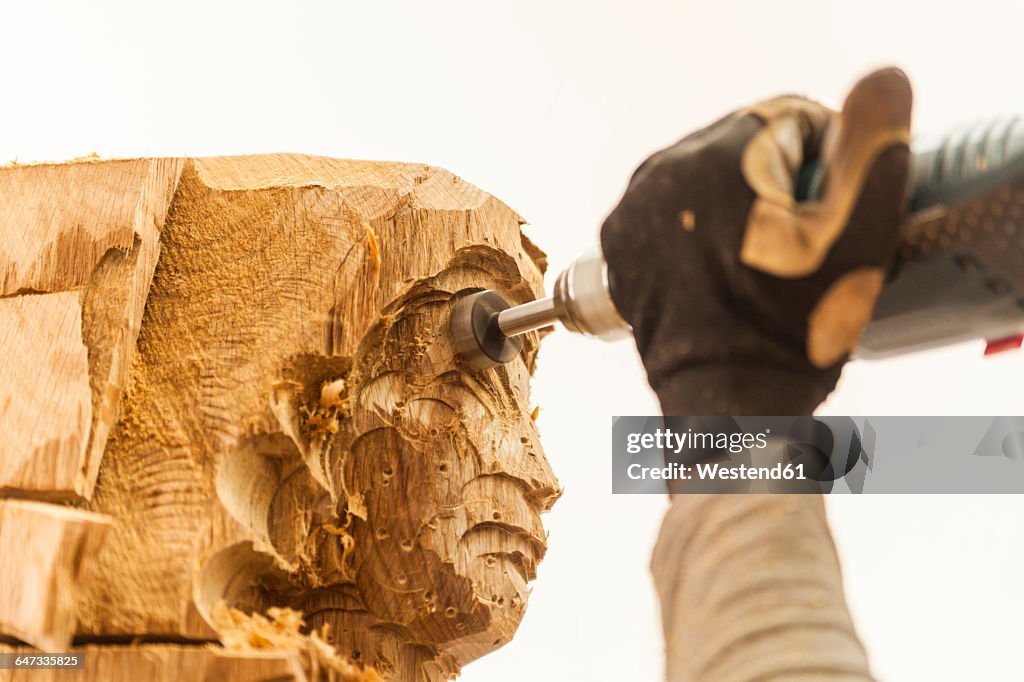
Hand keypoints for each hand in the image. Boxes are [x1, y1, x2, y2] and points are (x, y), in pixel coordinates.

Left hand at [601, 68, 912, 414]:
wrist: (725, 400)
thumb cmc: (791, 329)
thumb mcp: (856, 237)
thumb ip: (872, 150)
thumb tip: (877, 87)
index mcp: (714, 157)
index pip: (790, 120)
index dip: (828, 162)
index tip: (834, 212)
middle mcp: (660, 172)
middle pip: (743, 147)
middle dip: (780, 184)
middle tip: (801, 243)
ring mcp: (633, 208)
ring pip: (707, 177)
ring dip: (740, 203)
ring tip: (763, 259)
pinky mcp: (620, 242)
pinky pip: (673, 209)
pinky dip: (701, 226)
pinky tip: (725, 265)